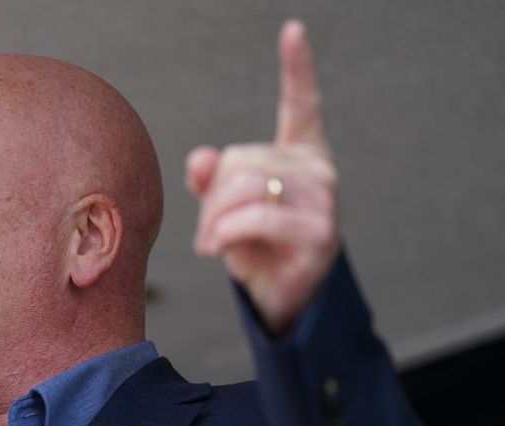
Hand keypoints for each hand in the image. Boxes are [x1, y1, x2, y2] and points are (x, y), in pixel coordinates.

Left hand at [187, 20, 339, 335]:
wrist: (281, 297)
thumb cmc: (254, 248)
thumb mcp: (224, 209)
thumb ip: (210, 180)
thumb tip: (201, 159)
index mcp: (300, 154)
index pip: (301, 104)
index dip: (297, 67)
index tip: (293, 30)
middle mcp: (318, 170)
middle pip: (239, 159)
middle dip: (211, 198)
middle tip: (209, 230)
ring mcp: (323, 200)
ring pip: (243, 186)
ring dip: (213, 220)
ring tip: (211, 243)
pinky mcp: (317, 232)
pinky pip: (254, 217)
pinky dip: (224, 233)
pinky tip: (217, 248)